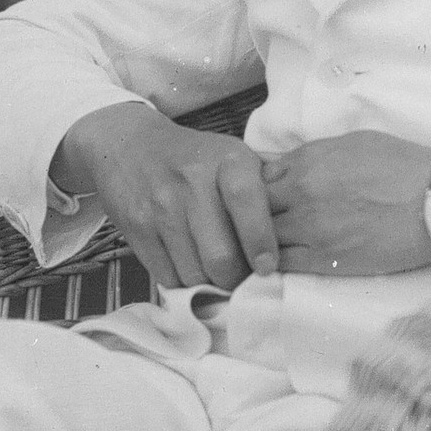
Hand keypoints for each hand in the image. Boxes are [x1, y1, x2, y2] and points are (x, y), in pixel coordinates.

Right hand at [51, 100, 279, 292]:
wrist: (129, 146)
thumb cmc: (195, 158)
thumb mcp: (233, 156)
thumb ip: (266, 186)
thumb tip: (301, 226)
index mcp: (227, 162)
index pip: (248, 204)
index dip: (260, 243)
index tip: (266, 267)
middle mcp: (192, 182)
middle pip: (221, 256)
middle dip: (236, 279)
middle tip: (242, 280)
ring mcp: (161, 207)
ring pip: (194, 273)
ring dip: (209, 285)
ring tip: (216, 275)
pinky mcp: (137, 228)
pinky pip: (167, 276)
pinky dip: (182, 282)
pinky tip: (189, 268)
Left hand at [262, 133, 430, 278]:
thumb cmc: (403, 165)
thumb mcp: (354, 142)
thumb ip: (313, 155)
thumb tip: (287, 167)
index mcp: (308, 161)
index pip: (258, 176)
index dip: (258, 187)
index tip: (266, 196)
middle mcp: (302, 193)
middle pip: (253, 208)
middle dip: (254, 214)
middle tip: (263, 222)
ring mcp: (311, 229)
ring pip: (263, 238)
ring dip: (264, 240)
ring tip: (270, 243)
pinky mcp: (326, 260)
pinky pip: (284, 263)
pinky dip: (277, 261)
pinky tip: (282, 260)